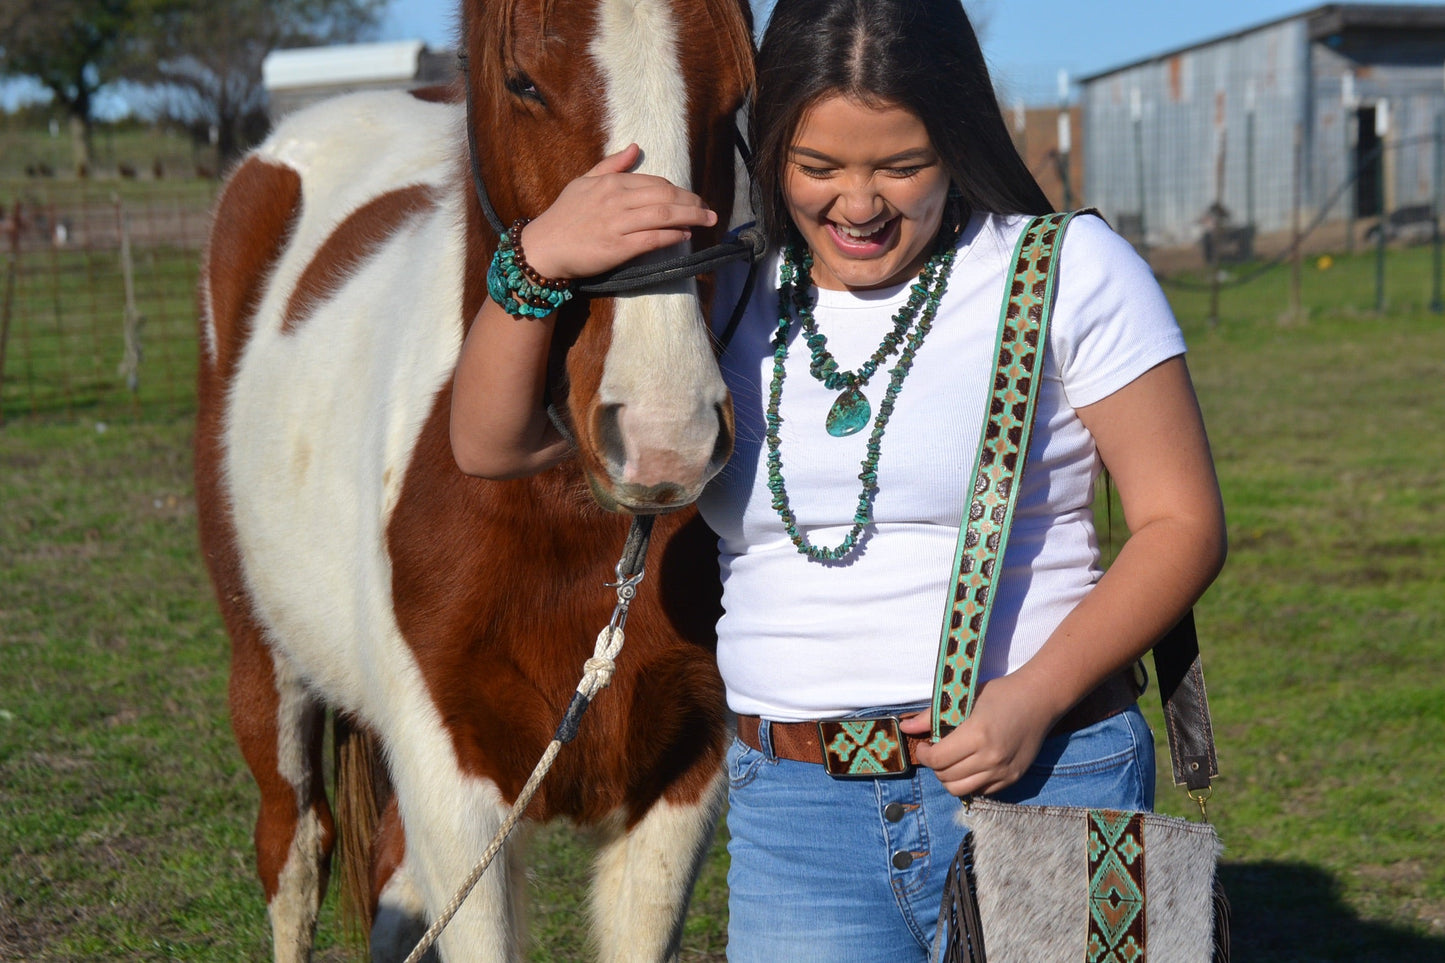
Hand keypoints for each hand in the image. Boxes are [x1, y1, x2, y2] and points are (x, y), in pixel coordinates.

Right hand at [518, 143, 718, 280]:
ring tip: (707, 220)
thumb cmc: (564, 216)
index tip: (692, 199)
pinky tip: (685, 235)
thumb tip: (635, 147)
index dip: (679, 190)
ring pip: (663, 214)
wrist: (543, 248)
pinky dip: (673, 235)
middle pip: (665, 195)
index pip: (655, 182)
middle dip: (692, 202)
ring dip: (691, 217)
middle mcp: (616, 199)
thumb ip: (611, 165)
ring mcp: (617, 224)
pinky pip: (652, 239)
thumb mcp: (584, 182)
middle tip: (708, 210)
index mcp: (611, 183)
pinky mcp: (617, 248)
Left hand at [899, 673, 1058, 796]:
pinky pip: (981, 791)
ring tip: (951, 761)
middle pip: (946, 778)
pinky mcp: (1013, 778)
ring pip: (961, 790)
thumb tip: (904, 728)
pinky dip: (970, 782)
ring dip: (950, 778)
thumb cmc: (1001, 693)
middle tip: (937, 752)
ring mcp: (1004, 771)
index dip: (925, 755)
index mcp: (977, 735)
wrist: (1041, 699)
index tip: (925, 745)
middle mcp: (991, 758)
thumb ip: (931, 715)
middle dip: (935, 767)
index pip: (938, 760)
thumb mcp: (965, 697)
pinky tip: (970, 765)